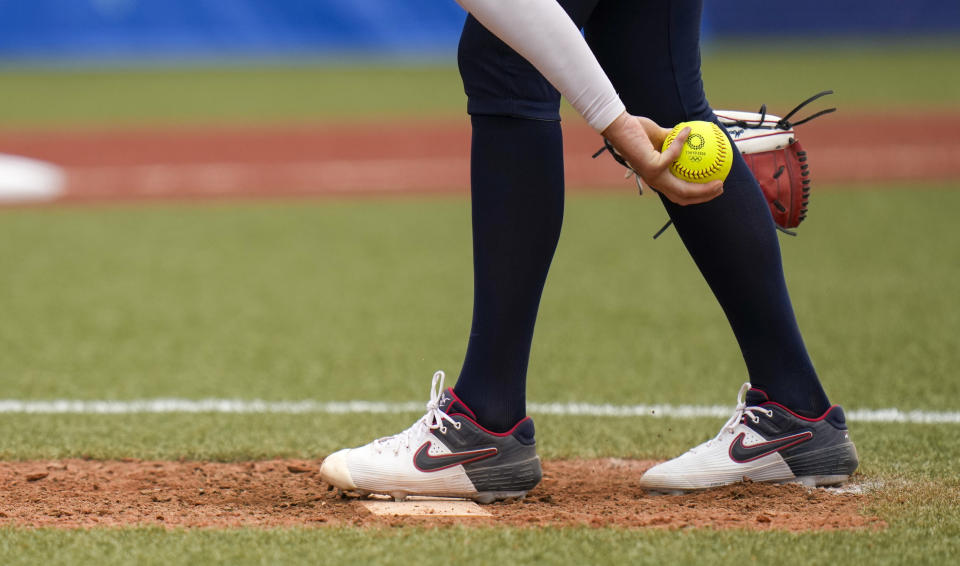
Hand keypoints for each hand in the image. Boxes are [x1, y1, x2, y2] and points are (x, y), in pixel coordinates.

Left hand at [601, 112, 723, 205]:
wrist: (619, 126)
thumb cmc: (636, 130)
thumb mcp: (659, 135)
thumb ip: (675, 139)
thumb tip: (693, 132)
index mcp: (657, 176)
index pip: (678, 193)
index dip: (696, 195)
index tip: (713, 187)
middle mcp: (655, 180)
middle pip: (682, 197)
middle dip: (703, 197)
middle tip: (720, 187)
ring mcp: (653, 176)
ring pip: (682, 189)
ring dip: (701, 188)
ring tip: (717, 180)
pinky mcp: (652, 166)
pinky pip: (673, 156)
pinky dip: (682, 143)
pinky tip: (688, 131)